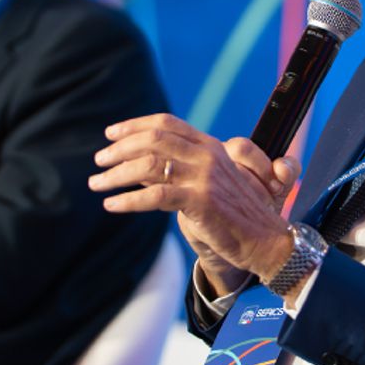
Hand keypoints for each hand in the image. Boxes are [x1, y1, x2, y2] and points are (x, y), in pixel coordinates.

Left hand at [90, 114, 300, 293]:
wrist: (266, 241)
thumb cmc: (235, 215)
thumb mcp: (206, 184)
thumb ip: (177, 170)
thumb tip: (136, 164)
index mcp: (211, 146)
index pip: (167, 123)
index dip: (135, 125)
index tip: (111, 133)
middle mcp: (208, 156)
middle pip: (154, 139)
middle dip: (120, 148)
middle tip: (98, 160)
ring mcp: (205, 177)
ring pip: (150, 164)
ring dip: (117, 174)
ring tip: (98, 184)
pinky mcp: (201, 202)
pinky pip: (155, 195)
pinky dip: (128, 200)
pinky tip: (112, 205)